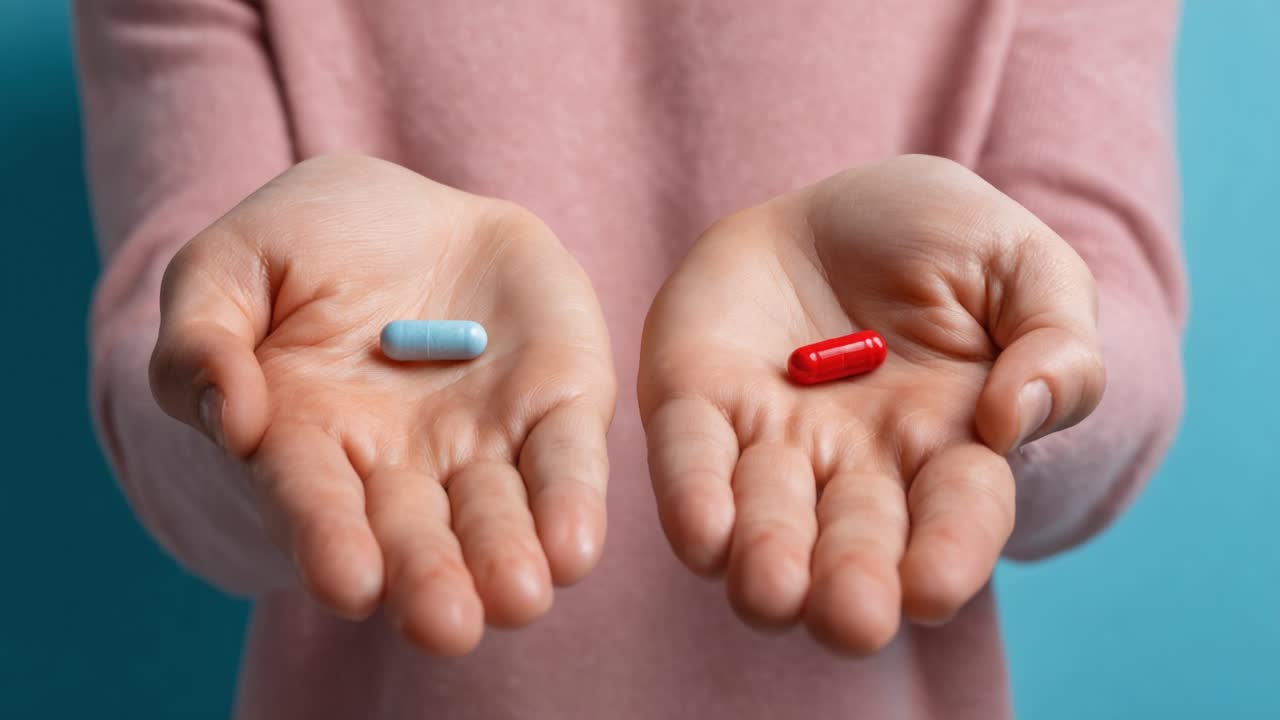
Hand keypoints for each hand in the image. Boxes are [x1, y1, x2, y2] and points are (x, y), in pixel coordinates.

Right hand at [150, 156, 614, 654]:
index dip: (330, 540)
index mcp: (307, 442)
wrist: (411, 212)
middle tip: (447, 624)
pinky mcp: (558, 407)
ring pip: (497, 517)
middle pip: (414, 535)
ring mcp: (483, 443)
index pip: (314, 501)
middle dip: (430, 580)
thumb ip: (202, 339)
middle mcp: (400, 465)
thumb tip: (231, 423)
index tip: (351, 583)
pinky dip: (572, 504)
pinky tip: (574, 547)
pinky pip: (567, 461)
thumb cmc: (305, 246)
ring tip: (520, 596)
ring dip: (507, 561)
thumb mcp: (228, 264)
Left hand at [638, 155, 1102, 653]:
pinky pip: (690, 459)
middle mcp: (856, 465)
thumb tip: (1017, 419)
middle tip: (850, 619)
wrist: (832, 207)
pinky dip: (694, 499)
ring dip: (767, 563)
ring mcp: (771, 442)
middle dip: (852, 587)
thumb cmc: (942, 243)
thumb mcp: (1025, 266)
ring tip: (772, 593)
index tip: (929, 589)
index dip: (947, 556)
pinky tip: (704, 536)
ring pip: (766, 524)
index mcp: (950, 444)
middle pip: (855, 545)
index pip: (957, 518)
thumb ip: (1055, 341)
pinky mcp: (695, 404)